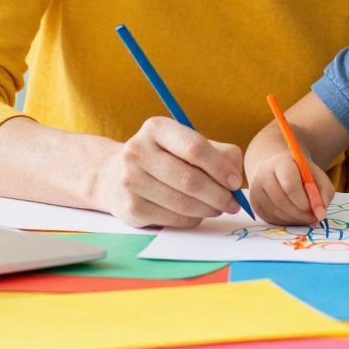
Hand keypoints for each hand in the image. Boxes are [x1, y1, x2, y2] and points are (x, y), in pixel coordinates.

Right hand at [89, 117, 244, 227]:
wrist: (113, 175)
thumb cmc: (163, 158)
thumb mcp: (186, 143)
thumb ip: (218, 153)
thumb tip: (235, 179)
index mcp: (156, 129)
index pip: (195, 148)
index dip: (220, 168)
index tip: (235, 182)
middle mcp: (138, 151)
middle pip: (190, 179)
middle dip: (219, 195)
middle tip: (233, 203)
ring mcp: (131, 181)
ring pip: (183, 203)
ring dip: (209, 209)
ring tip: (218, 208)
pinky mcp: (131, 208)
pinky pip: (174, 219)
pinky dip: (193, 219)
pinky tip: (196, 213)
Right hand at [248, 146, 335, 225]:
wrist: (275, 168)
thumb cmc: (299, 171)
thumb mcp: (315, 174)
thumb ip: (324, 190)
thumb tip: (321, 213)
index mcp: (280, 163)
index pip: (290, 185)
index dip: (304, 201)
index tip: (317, 210)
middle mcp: (263, 176)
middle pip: (282, 201)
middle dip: (301, 214)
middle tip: (314, 218)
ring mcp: (256, 192)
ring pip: (278, 213)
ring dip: (296, 219)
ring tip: (307, 216)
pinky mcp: (255, 205)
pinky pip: (273, 220)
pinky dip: (287, 222)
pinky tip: (295, 216)